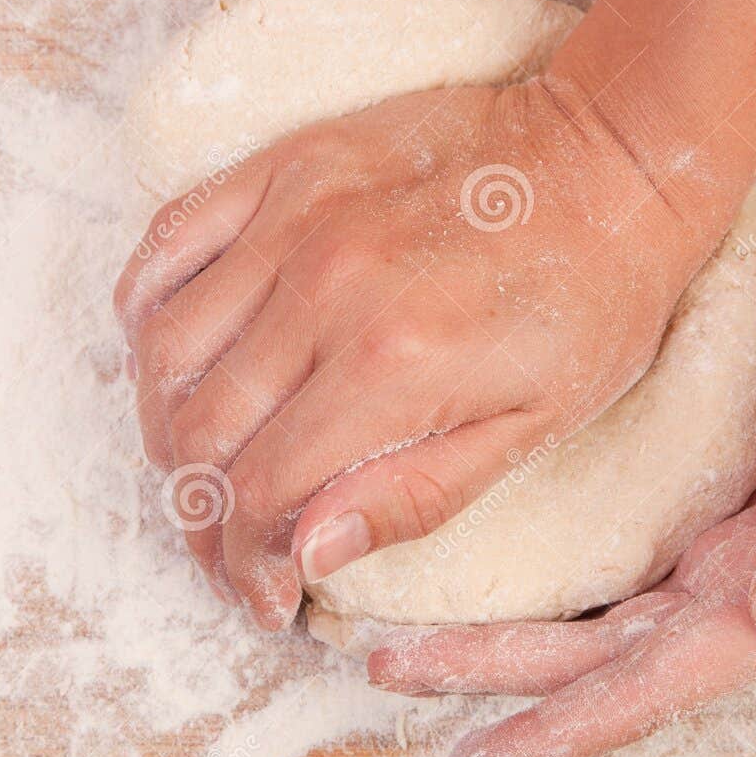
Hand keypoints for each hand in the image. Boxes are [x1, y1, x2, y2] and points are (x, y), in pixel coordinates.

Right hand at [115, 76, 714, 627]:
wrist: (612, 161)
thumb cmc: (589, 302)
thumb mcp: (534, 427)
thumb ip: (415, 495)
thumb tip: (308, 554)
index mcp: (392, 366)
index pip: (260, 490)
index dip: (242, 561)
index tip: (260, 595)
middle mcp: (324, 290)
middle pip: (199, 431)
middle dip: (197, 516)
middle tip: (223, 550)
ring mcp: (295, 218)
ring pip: (166, 347)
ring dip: (161, 426)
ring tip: (196, 466)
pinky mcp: (285, 166)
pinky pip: (170, 238)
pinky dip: (143, 306)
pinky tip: (164, 356)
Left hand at [363, 199, 755, 756]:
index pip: (644, 686)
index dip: (556, 732)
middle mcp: (743, 589)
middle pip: (593, 658)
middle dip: (490, 675)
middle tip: (386, 674)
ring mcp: (732, 547)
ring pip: (597, 615)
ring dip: (506, 634)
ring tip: (415, 636)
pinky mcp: (725, 494)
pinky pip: (620, 554)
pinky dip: (553, 574)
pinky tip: (512, 561)